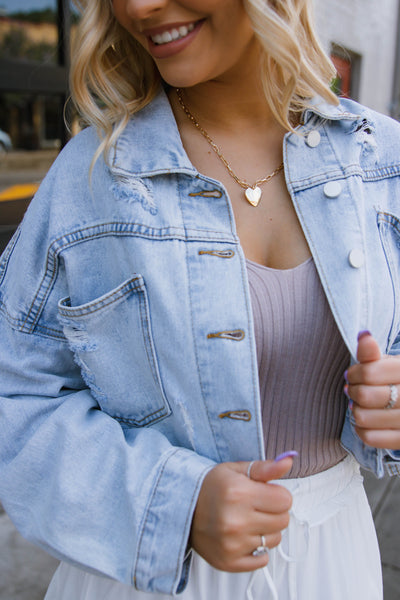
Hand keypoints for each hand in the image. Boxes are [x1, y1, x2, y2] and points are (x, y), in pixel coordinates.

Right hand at [190, 456, 292, 571]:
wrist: (183, 507)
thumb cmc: (211, 487)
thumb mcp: (236, 470)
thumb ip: (266, 468)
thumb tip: (288, 461)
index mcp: (239, 493)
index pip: (285, 500)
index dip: (277, 494)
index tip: (265, 493)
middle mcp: (236, 520)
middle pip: (283, 520)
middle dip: (274, 511)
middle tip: (256, 506)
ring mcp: (233, 544)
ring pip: (275, 540)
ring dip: (266, 530)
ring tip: (247, 520)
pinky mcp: (229, 561)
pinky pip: (262, 560)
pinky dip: (257, 550)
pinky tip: (243, 537)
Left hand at [345, 331, 399, 449]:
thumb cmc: (398, 381)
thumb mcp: (391, 364)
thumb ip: (373, 353)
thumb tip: (363, 335)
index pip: (370, 373)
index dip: (354, 373)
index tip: (353, 375)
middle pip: (366, 396)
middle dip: (353, 391)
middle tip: (354, 389)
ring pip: (364, 417)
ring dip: (355, 410)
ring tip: (360, 405)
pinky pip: (370, 438)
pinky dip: (361, 429)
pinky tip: (365, 421)